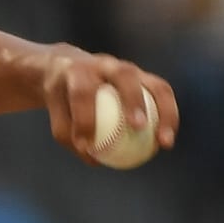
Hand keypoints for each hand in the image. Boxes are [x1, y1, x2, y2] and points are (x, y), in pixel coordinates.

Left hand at [40, 45, 178, 164]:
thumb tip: (94, 159)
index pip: (82, 91)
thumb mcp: (55, 109)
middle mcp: (106, 63)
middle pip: (125, 74)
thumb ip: (67, 132)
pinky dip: (168, 116)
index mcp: (78, 69)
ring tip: (164, 142)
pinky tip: (165, 141)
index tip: (86, 146)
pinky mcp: (144, 76)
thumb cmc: (61, 94)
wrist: (67, 66)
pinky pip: (162, 95)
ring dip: (165, 112)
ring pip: (154, 84)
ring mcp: (129, 68)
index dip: (85, 118)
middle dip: (134, 100)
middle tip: (139, 128)